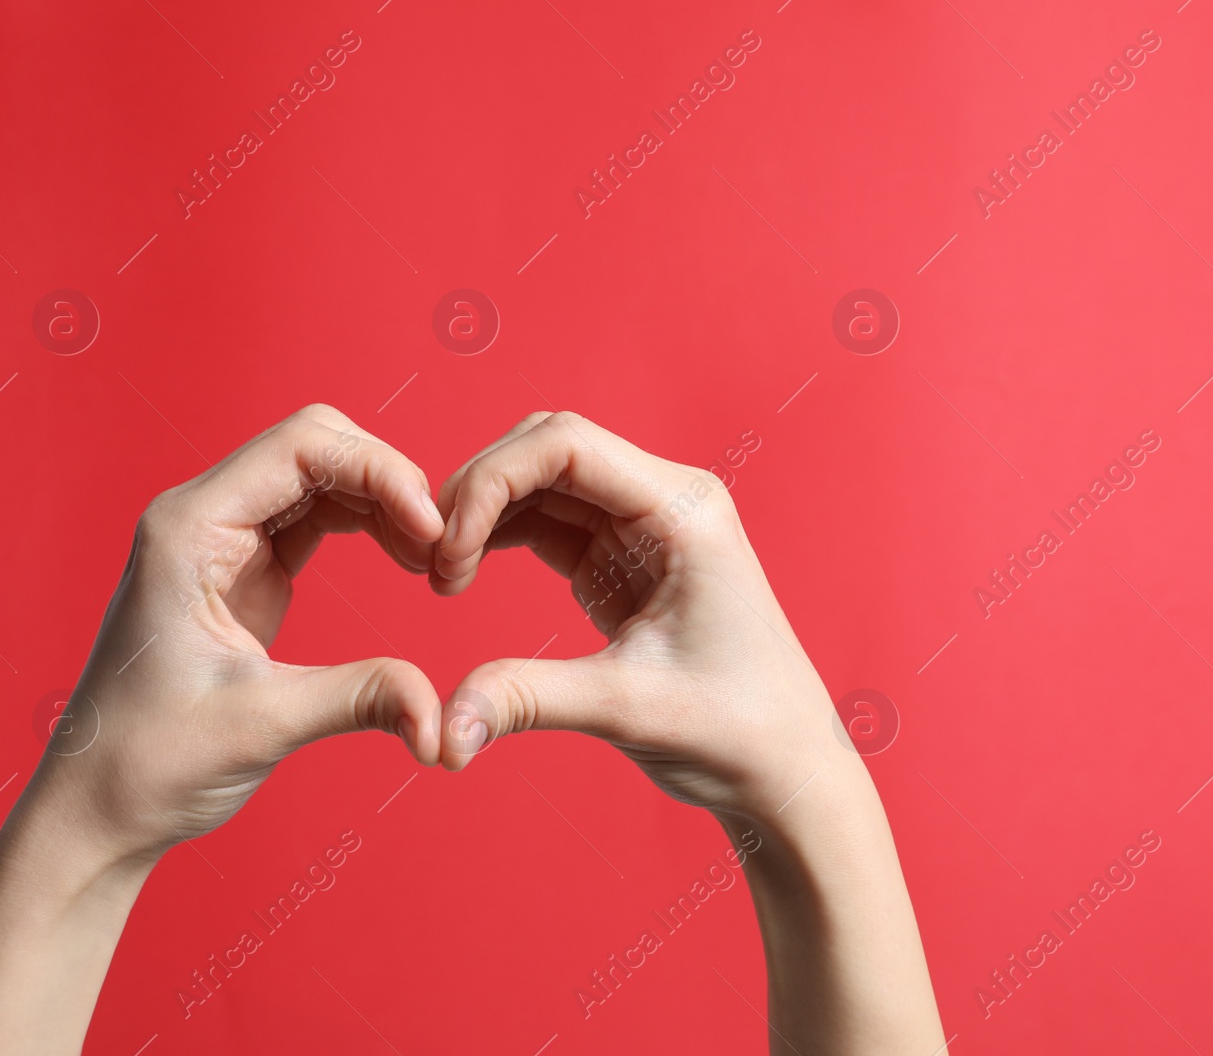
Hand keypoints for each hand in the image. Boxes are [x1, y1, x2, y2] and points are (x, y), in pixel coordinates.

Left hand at [37, 403, 446, 863]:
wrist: (99, 806)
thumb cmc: (149, 762)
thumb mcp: (262, 726)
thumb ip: (359, 700)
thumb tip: (442, 715)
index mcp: (189, 529)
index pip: (300, 448)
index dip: (380, 471)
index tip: (433, 530)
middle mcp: (203, 517)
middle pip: (316, 445)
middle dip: (388, 479)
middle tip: (440, 544)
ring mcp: (225, 540)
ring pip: (323, 476)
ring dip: (385, 502)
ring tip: (431, 558)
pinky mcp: (246, 570)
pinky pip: (319, 517)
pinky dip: (370, 527)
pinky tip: (405, 560)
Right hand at [430, 412, 943, 1053]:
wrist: (782, 768)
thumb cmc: (734, 732)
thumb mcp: (628, 709)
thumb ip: (529, 700)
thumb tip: (440, 733)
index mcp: (683, 509)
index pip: (567, 445)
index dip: (491, 480)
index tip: (446, 549)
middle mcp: (665, 500)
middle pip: (548, 447)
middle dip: (479, 491)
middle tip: (430, 563)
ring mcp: (643, 525)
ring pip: (542, 480)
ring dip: (485, 512)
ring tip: (440, 575)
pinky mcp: (622, 558)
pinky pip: (548, 520)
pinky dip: (500, 536)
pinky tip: (461, 574)